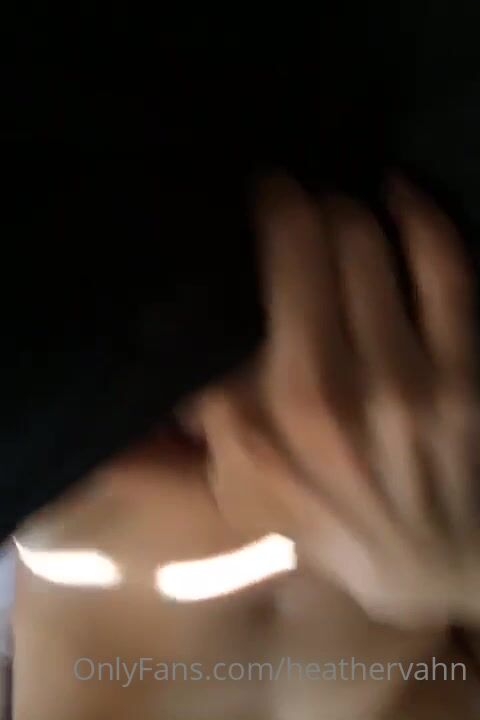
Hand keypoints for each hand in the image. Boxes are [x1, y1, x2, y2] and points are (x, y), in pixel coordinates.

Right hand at [192, 176, 479, 627]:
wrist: (429, 564)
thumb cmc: (326, 518)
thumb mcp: (237, 489)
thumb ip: (191, 429)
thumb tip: (157, 364)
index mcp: (256, 423)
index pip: (224, 303)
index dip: (233, 236)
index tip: (234, 210)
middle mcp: (322, 397)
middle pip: (299, 250)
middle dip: (289, 203)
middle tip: (285, 193)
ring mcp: (400, 382)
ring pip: (363, 244)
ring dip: (343, 206)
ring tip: (332, 200)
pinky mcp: (460, 373)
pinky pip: (441, 265)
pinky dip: (418, 215)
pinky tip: (397, 192)